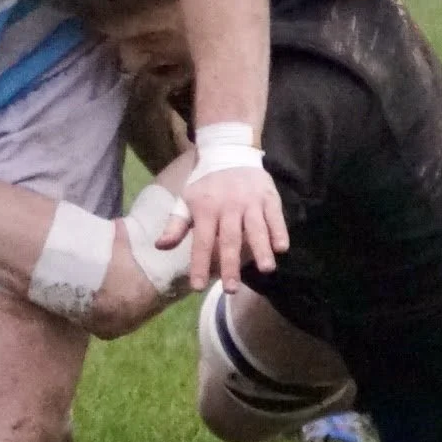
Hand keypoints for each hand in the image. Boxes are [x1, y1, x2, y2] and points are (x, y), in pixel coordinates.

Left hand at [159, 162, 288, 292]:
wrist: (230, 152)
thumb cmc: (206, 185)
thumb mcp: (186, 201)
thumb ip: (175, 226)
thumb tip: (160, 246)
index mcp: (205, 209)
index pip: (201, 241)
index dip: (199, 264)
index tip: (197, 287)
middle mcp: (228, 206)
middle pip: (230, 239)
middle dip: (230, 265)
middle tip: (231, 289)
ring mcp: (250, 201)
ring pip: (256, 227)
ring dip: (261, 248)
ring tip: (265, 269)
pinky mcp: (268, 196)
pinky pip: (275, 215)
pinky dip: (279, 231)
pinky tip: (281, 248)